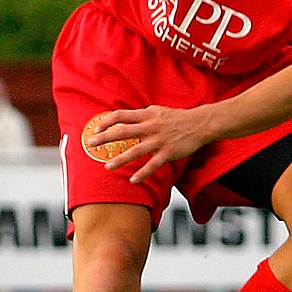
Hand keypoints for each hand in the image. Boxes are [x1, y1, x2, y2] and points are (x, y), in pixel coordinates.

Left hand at [84, 105, 211, 183]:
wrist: (200, 124)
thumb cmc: (178, 118)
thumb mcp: (158, 111)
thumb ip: (141, 116)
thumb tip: (124, 119)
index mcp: (147, 115)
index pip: (121, 115)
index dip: (106, 122)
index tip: (96, 129)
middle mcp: (150, 127)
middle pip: (122, 131)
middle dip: (105, 138)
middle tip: (91, 144)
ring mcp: (159, 140)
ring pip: (135, 151)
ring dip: (120, 159)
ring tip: (108, 166)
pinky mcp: (168, 152)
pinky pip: (153, 165)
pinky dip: (142, 173)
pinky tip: (133, 180)